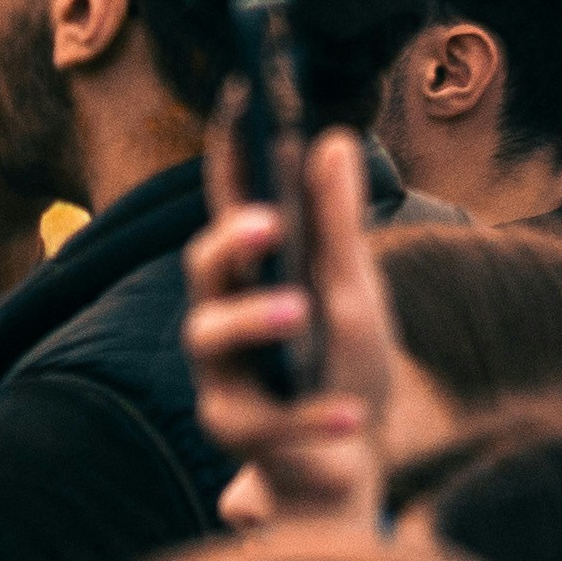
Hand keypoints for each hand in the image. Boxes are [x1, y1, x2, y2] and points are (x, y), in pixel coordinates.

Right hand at [185, 115, 391, 540]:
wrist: (349, 465)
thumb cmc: (344, 364)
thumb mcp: (356, 291)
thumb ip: (339, 225)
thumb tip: (333, 138)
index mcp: (253, 267)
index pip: (233, 198)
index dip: (230, 148)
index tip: (243, 95)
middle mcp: (221, 310)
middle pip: (205, 263)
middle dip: (231, 239)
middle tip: (270, 221)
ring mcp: (221, 372)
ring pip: (210, 336)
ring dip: (254, 318)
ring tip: (300, 310)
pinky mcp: (236, 433)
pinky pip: (268, 423)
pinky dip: (312, 418)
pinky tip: (349, 415)